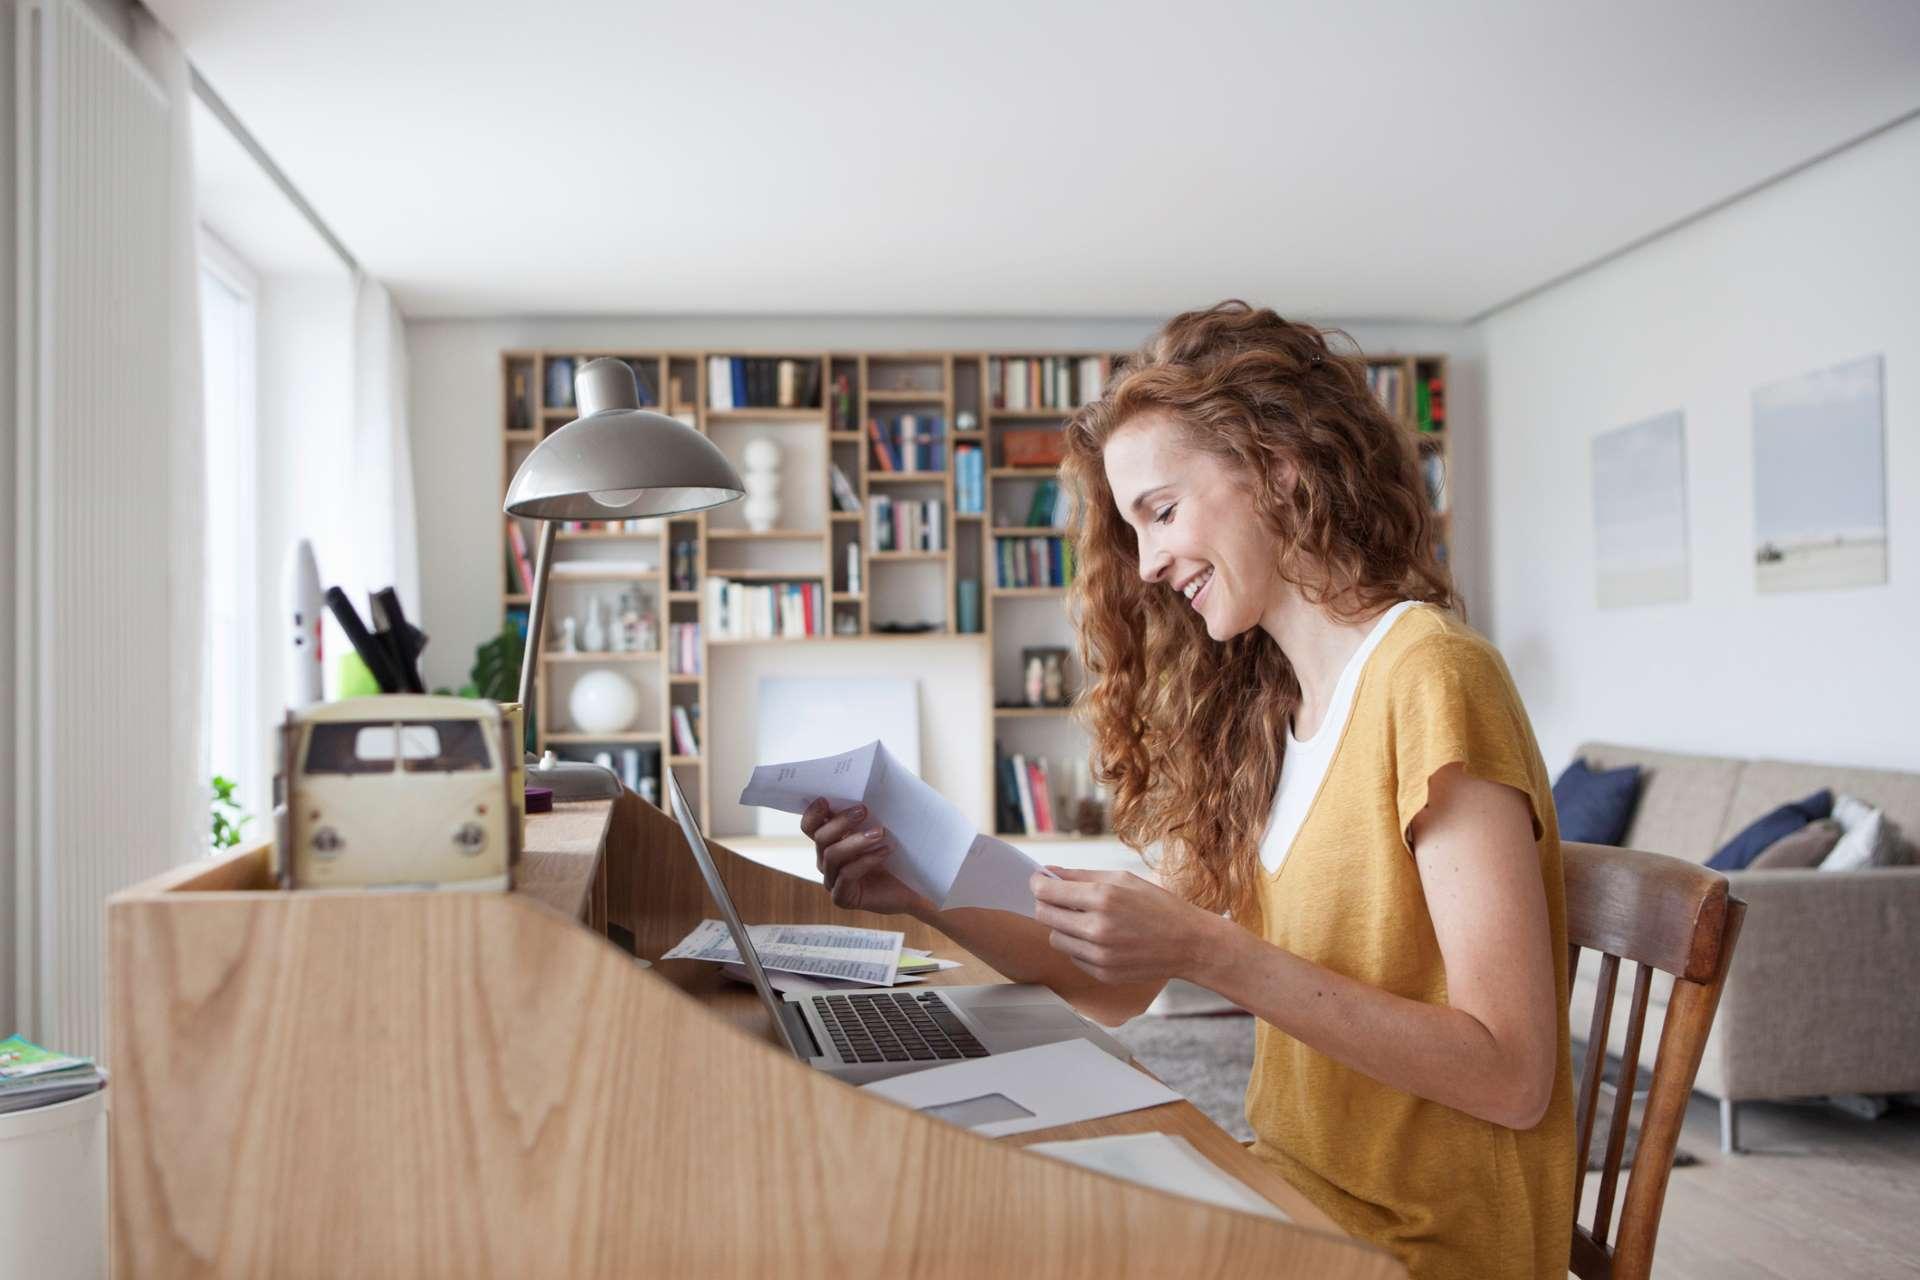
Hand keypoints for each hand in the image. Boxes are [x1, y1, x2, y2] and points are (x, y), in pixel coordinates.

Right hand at [800, 797, 930, 916]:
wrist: (915, 887)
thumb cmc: (898, 855)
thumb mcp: (881, 829)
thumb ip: (867, 814)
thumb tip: (867, 788)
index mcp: (831, 842)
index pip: (810, 826)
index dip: (813, 813)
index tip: (826, 800)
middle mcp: (826, 861)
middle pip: (820, 838)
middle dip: (840, 821)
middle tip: (863, 810)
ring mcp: (832, 881)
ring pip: (832, 856)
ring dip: (856, 841)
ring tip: (881, 832)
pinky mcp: (842, 898)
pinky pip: (846, 875)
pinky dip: (866, 860)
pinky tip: (884, 851)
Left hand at [1030, 867, 1227, 985]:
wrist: (1188, 943)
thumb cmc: (1158, 906)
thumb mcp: (1123, 879)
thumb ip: (1081, 875)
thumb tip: (1049, 873)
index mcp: (1102, 898)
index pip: (1047, 891)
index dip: (1038, 884)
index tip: (1040, 882)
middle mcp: (1097, 928)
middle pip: (1044, 915)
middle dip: (1047, 904)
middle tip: (1060, 899)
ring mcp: (1099, 955)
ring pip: (1055, 938)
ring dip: (1062, 927)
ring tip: (1086, 920)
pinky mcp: (1102, 973)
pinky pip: (1073, 956)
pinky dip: (1079, 946)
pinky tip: (1102, 939)